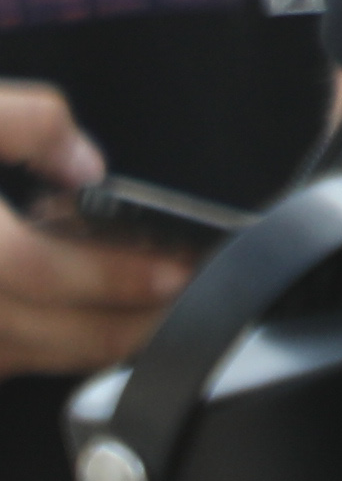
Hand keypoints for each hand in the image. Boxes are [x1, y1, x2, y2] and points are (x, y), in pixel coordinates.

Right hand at [0, 86, 184, 381]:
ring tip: (144, 316)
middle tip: (183, 305)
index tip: (175, 267)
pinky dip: (36, 350)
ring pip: (18, 358)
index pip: (36, 270)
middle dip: (122, 324)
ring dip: (85, 345)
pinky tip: (70, 326)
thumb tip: (85, 166)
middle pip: (39, 333)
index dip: (112, 275)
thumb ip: (23, 121)